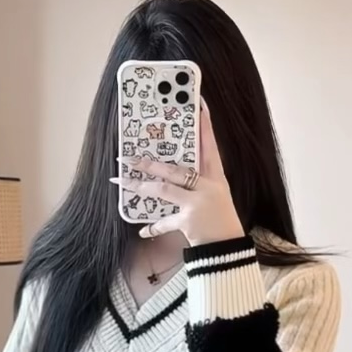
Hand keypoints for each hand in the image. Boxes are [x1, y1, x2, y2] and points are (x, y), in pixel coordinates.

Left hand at [109, 97, 245, 245]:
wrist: (228, 247)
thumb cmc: (221, 218)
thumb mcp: (215, 194)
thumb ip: (197, 180)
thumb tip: (171, 168)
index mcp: (216, 177)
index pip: (211, 146)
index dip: (205, 126)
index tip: (200, 104)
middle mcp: (207, 187)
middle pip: (175, 169)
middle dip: (150, 164)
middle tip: (130, 158)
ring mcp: (197, 204)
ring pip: (164, 190)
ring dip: (141, 185)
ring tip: (123, 181)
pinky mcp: (188, 221)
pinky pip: (165, 222)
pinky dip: (153, 226)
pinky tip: (142, 228)